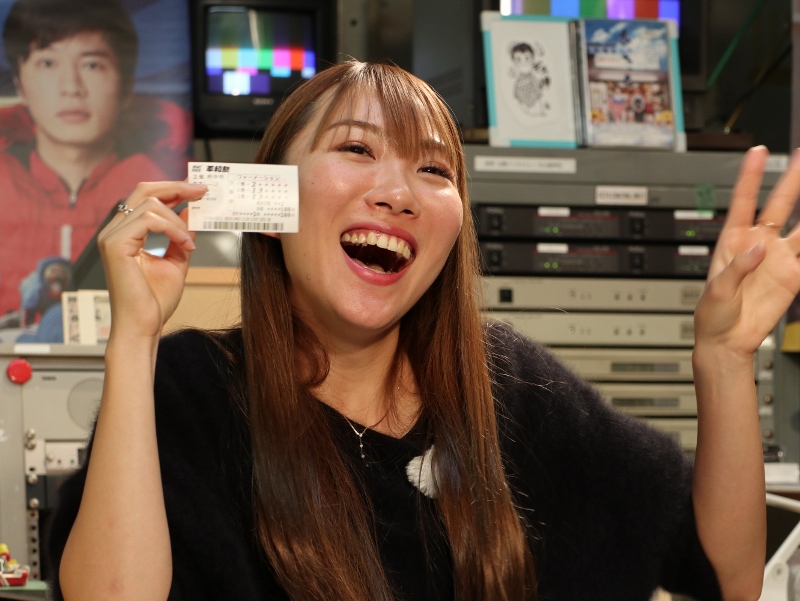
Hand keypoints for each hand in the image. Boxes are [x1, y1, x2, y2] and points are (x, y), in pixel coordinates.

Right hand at [97, 182, 207, 339]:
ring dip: (178, 221)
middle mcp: (114, 230)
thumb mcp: (177, 261)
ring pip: (149, 203)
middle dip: (176, 187)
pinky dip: (172, 229)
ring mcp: (111, 236)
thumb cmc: (155, 300)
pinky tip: (185, 246)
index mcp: (125, 232)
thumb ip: (182, 235)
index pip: (145, 196)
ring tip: (190, 244)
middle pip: (143, 189)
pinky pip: (149, 219)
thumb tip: (192, 211)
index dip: (173, 189)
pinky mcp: (115, 245)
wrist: (143, 326)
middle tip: (202, 191)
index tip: (199, 191)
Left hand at [694, 146, 799, 358]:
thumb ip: (737, 268)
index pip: (742, 202)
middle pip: (779, 205)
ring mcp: (779, 259)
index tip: (757, 152)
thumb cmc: (712, 316)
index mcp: (732, 242)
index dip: (750, 176)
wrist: (727, 342)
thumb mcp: (716, 291)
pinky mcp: (793, 276)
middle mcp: (758, 244)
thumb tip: (760, 249)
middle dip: (792, 179)